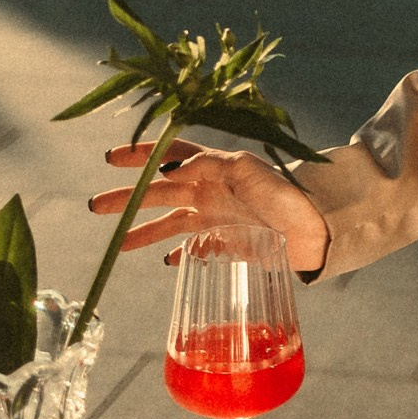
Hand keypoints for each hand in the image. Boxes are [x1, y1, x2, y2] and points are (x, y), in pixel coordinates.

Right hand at [87, 141, 331, 271]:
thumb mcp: (249, 171)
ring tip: (119, 245)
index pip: (169, 156)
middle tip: (96, 206)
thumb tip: (166, 170)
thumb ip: (209, 166)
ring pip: (172, 223)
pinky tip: (166, 263)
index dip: (141, 155)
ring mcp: (219, 217)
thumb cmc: (288, 194)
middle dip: (128, 198)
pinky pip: (197, 248)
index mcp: (215, 168)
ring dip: (145, 232)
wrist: (321, 227)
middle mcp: (212, 191)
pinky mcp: (231, 243)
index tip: (111, 159)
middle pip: (161, 192)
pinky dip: (180, 255)